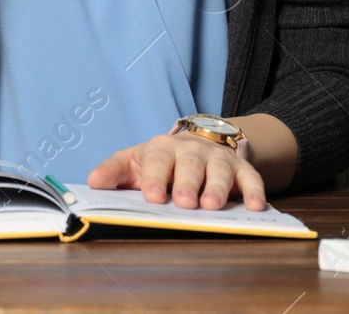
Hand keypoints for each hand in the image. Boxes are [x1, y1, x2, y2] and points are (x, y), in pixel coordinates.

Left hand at [87, 133, 267, 210]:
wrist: (199, 142)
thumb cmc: (161, 160)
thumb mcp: (134, 161)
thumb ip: (113, 171)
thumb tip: (92, 183)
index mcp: (162, 149)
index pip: (157, 160)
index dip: (155, 178)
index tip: (152, 196)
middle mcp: (192, 151)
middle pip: (190, 165)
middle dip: (187, 183)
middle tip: (184, 202)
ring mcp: (218, 159)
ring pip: (220, 171)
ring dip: (217, 188)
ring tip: (212, 205)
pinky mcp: (241, 168)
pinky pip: (251, 178)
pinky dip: (255, 191)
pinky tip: (256, 206)